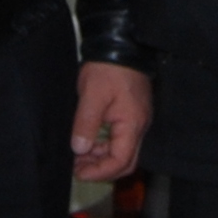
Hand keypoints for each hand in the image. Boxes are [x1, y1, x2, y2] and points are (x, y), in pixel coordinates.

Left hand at [70, 63, 153, 177]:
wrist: (119, 45)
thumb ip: (86, 124)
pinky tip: (88, 143)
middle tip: (78, 168)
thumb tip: (79, 149)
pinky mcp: (131, 114)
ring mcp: (136, 120)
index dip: (100, 172)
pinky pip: (120, 139)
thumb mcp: (92, 96)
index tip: (79, 172)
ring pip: (123, 151)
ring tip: (78, 156)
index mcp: (132, 124)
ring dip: (101, 158)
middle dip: (102, 169)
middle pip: (126, 161)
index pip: (121, 161)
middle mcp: (139, 126)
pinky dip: (104, 146)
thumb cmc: (107, 68)